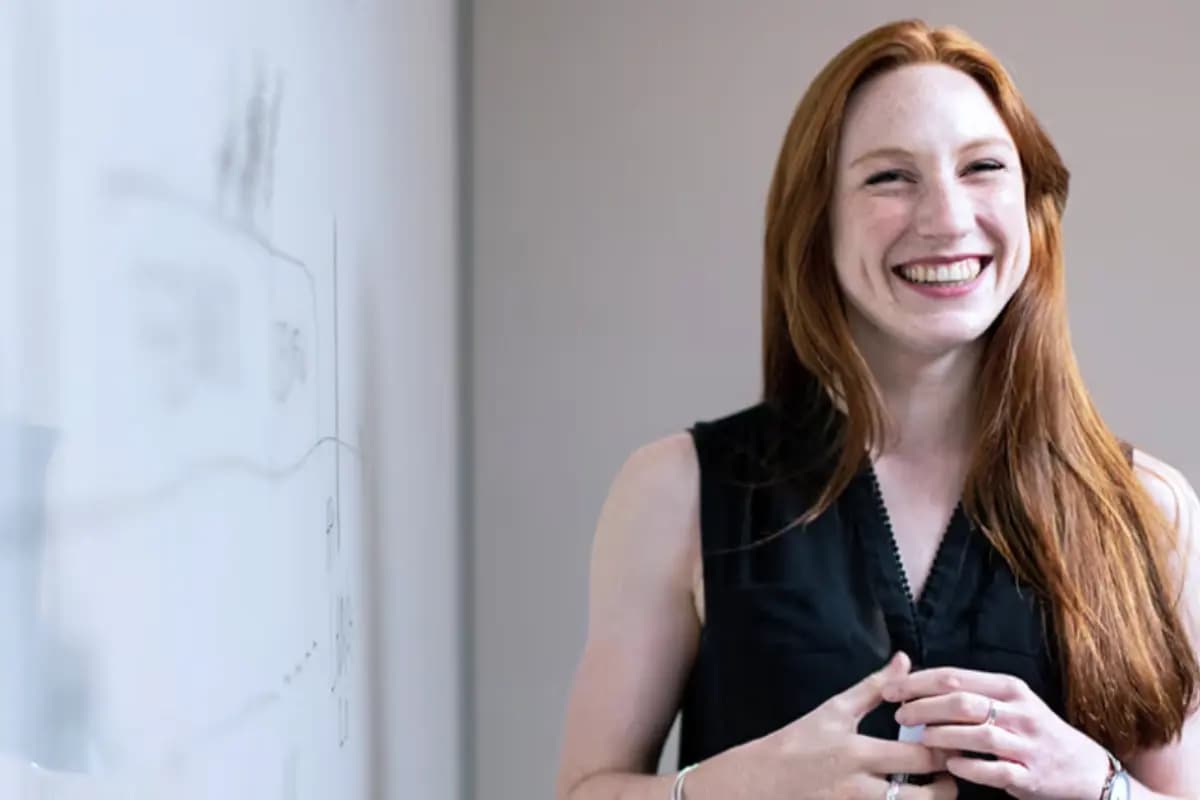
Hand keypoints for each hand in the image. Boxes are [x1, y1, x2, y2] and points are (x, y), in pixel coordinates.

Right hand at [688, 652, 955, 798]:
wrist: (757, 784)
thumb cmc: (797, 743)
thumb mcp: (833, 711)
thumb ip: (873, 688)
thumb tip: (903, 660)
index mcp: (858, 752)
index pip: (921, 757)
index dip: (946, 752)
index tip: (952, 743)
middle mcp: (860, 789)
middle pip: (927, 798)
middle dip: (947, 787)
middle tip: (949, 775)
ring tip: (930, 791)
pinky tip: (904, 799)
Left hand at [884, 667, 1110, 799]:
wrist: (1085, 768)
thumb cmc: (1034, 730)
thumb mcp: (1009, 702)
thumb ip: (970, 692)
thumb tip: (916, 683)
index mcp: (1009, 688)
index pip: (955, 676)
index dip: (918, 682)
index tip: (891, 689)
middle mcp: (1019, 712)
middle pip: (962, 701)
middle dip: (924, 707)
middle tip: (899, 715)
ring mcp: (1026, 744)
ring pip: (978, 733)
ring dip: (942, 735)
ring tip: (919, 738)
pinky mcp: (1031, 776)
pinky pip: (995, 770)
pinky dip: (969, 766)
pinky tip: (950, 764)